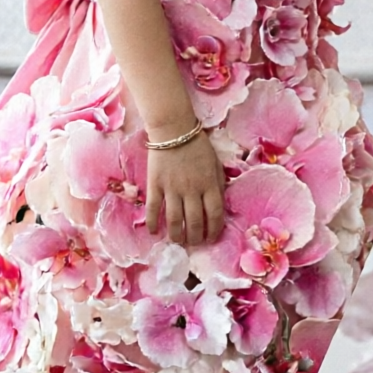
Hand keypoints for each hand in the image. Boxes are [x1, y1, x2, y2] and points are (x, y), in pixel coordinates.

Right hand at [146, 127, 224, 247]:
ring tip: (178, 241)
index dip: (214, 231)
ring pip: (174, 220)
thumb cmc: (197, 145)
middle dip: (195, 237)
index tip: (211, 238)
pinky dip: (153, 223)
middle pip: (194, 222)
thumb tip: (219, 204)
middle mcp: (192, 190)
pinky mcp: (155, 185)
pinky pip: (154, 209)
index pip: (215, 215)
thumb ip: (218, 184)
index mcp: (210, 184)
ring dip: (176, 235)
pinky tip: (154, 232)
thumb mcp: (216, 163)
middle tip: (194, 243)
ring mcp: (172, 189)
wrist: (173, 129)